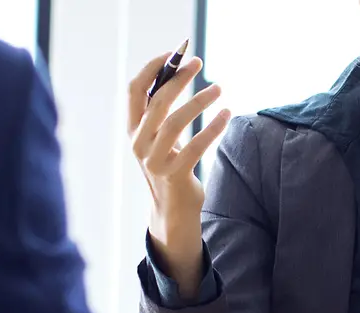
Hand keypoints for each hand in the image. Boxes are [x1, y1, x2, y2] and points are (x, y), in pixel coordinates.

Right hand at [128, 52, 230, 298]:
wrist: (172, 211)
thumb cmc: (170, 167)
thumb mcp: (160, 139)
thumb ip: (162, 114)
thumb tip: (177, 76)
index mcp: (132, 129)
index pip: (134, 90)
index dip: (152, 69)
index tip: (173, 54)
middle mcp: (138, 143)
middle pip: (157, 102)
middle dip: (179, 79)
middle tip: (200, 64)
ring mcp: (154, 160)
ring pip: (175, 122)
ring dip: (199, 101)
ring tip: (220, 88)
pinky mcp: (174, 174)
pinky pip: (195, 146)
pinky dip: (212, 128)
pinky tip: (227, 115)